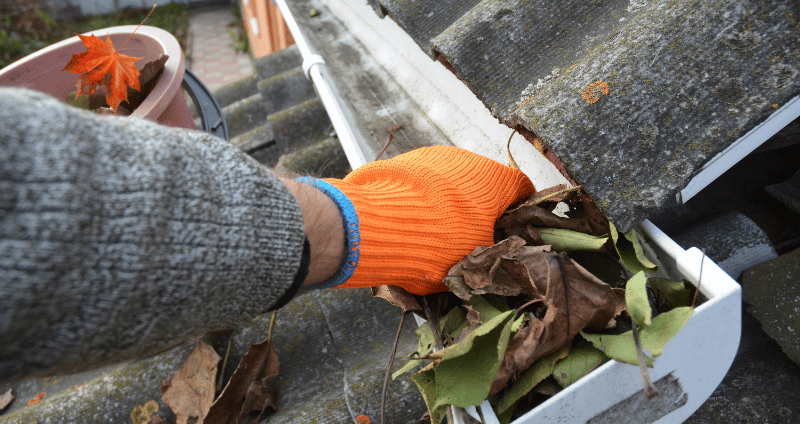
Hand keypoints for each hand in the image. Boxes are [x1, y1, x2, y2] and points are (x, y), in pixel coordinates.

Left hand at [316, 146, 534, 294]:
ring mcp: (434, 156)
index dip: (521, 210)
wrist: (376, 225)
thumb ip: (491, 254)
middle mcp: (468, 159)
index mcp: (496, 180)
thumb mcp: (475, 261)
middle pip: (484, 184)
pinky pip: (422, 181)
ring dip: (448, 203)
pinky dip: (422, 198)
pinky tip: (409, 222)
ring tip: (433, 233)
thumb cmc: (438, 245)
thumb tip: (495, 257)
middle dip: (480, 209)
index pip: (523, 188)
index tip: (513, 229)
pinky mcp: (403, 160)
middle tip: (470, 239)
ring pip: (451, 181)